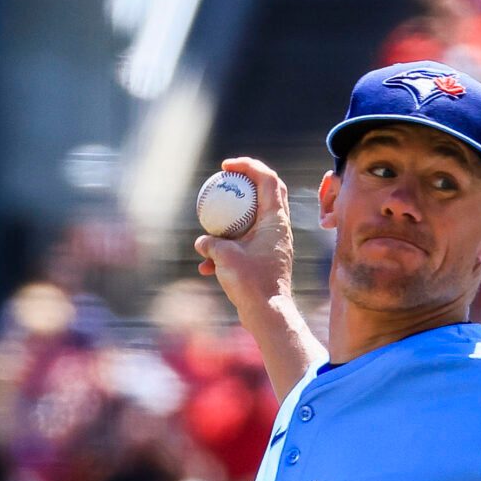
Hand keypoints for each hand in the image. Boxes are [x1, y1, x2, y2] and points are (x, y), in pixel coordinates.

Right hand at [193, 156, 294, 308]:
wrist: (268, 315)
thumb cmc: (251, 284)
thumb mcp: (225, 258)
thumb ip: (211, 243)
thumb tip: (201, 242)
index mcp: (275, 220)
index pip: (267, 179)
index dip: (248, 165)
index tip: (226, 167)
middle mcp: (279, 228)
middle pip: (267, 192)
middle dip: (246, 182)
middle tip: (225, 181)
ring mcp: (274, 243)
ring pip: (254, 219)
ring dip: (234, 217)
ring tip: (212, 221)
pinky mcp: (266, 258)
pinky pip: (246, 243)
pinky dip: (229, 247)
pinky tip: (207, 265)